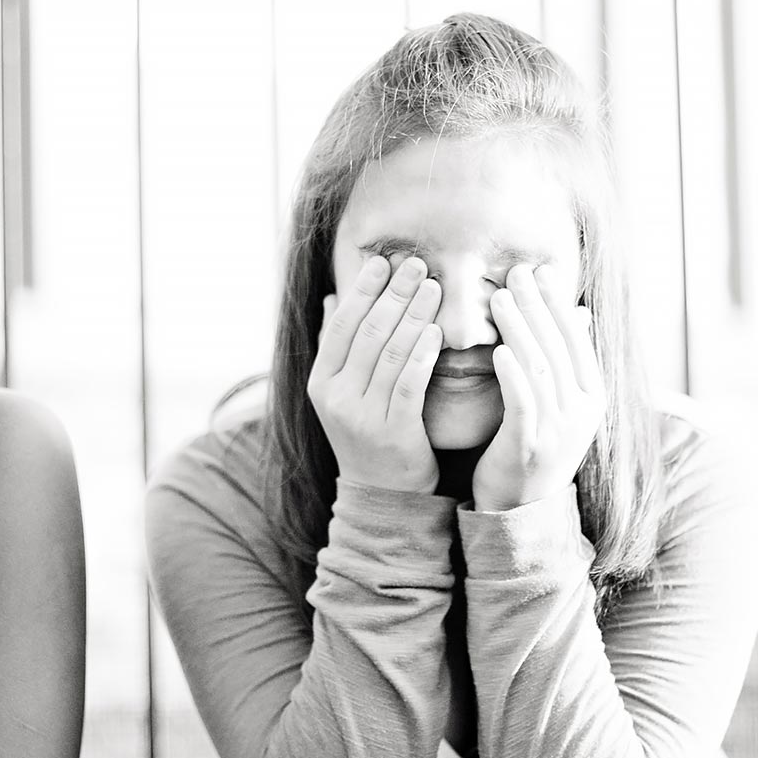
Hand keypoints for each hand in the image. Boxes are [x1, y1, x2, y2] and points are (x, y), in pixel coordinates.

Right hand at [308, 254, 444, 494]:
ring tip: (433, 287)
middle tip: (417, 264)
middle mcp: (336, 397)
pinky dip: (423, 354)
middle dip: (394, 293)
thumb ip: (335, 346)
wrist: (383, 497)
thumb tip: (331, 297)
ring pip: (390, 353)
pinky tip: (437, 332)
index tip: (384, 261)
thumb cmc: (367, 434)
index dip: (363, 290)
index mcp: (320, 382)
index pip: (342, 324)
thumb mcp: (340, 393)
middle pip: (368, 332)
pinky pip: (410, 384)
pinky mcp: (394, 433)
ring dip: (414, 315)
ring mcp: (363, 416)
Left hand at [473, 263, 602, 510]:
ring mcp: (558, 430)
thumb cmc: (534, 445)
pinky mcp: (530, 447)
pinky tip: (498, 349)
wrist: (520, 508)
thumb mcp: (561, 403)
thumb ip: (569, 361)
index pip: (577, 339)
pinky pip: (523, 403)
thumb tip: (582, 313)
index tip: (540, 270)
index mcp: (592, 397)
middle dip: (537, 306)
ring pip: (540, 368)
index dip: (558, 303)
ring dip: (520, 329)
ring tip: (500, 298)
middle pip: (558, 347)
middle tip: (515, 272)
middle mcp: (582, 412)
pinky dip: (512, 374)